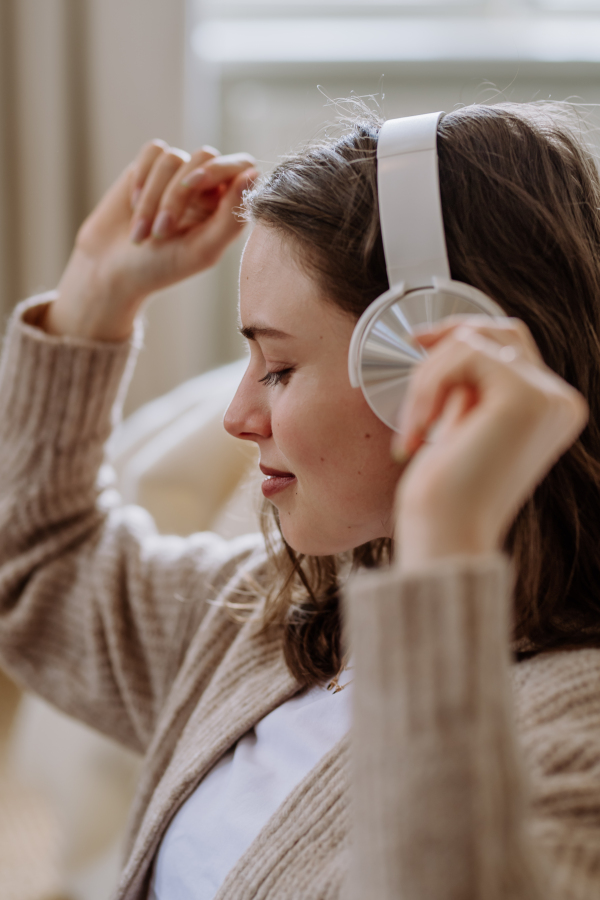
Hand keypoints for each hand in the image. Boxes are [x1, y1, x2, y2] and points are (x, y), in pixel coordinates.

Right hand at [47, 141, 257, 340]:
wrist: (111, 269)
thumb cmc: (161, 267)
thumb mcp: (201, 250)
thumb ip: (231, 217)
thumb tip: (252, 174)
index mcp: (226, 207)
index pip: (240, 166)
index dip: (219, 168)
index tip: (195, 184)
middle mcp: (206, 188)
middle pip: (203, 159)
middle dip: (177, 194)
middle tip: (162, 230)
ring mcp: (177, 175)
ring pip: (173, 158)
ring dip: (153, 197)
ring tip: (143, 232)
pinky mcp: (150, 167)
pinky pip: (152, 152)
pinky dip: (141, 179)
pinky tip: (133, 205)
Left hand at [393, 316, 587, 569]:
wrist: (445, 535)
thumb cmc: (445, 494)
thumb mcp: (462, 422)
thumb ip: (474, 384)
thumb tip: (453, 336)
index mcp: (550, 410)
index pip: (513, 346)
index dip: (464, 334)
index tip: (420, 344)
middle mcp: (558, 402)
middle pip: (502, 331)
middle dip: (449, 340)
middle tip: (413, 356)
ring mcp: (547, 398)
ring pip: (474, 341)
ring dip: (427, 378)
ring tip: (413, 427)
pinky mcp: (524, 397)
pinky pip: (465, 355)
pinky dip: (428, 386)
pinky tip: (419, 429)